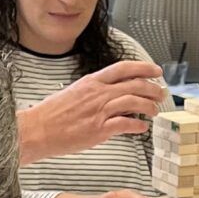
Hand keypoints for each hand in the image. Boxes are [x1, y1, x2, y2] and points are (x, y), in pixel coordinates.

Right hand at [20, 59, 167, 159]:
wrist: (37, 129)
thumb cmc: (51, 114)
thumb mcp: (74, 92)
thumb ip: (93, 92)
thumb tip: (109, 93)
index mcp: (91, 82)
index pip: (123, 68)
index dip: (144, 68)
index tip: (156, 71)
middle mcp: (98, 93)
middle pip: (134, 84)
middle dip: (152, 88)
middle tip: (161, 93)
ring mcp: (99, 111)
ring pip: (133, 102)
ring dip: (149, 106)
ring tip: (154, 111)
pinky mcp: (99, 129)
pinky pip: (125, 124)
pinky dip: (138, 125)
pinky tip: (142, 127)